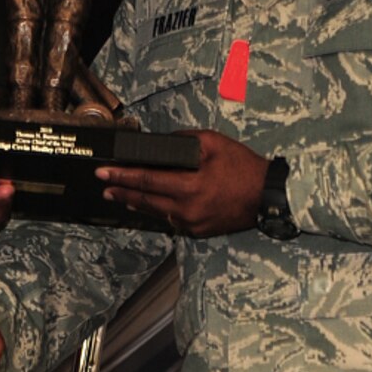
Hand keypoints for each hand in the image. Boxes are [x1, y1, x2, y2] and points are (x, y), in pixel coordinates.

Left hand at [97, 129, 266, 237]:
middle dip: (122, 191)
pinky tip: (148, 204)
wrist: (267, 196)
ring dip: (136, 202)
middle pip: (145, 200)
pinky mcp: (198, 230)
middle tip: (104, 186)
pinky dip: (158, 210)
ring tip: (120, 195)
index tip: (104, 172)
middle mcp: (187, 209)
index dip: (123, 176)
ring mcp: (192, 223)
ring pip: (156, 212)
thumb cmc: (242, 167)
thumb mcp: (215, 143)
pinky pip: (171, 219)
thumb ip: (185, 141)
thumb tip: (161, 143)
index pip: (147, 180)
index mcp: (190, 186)